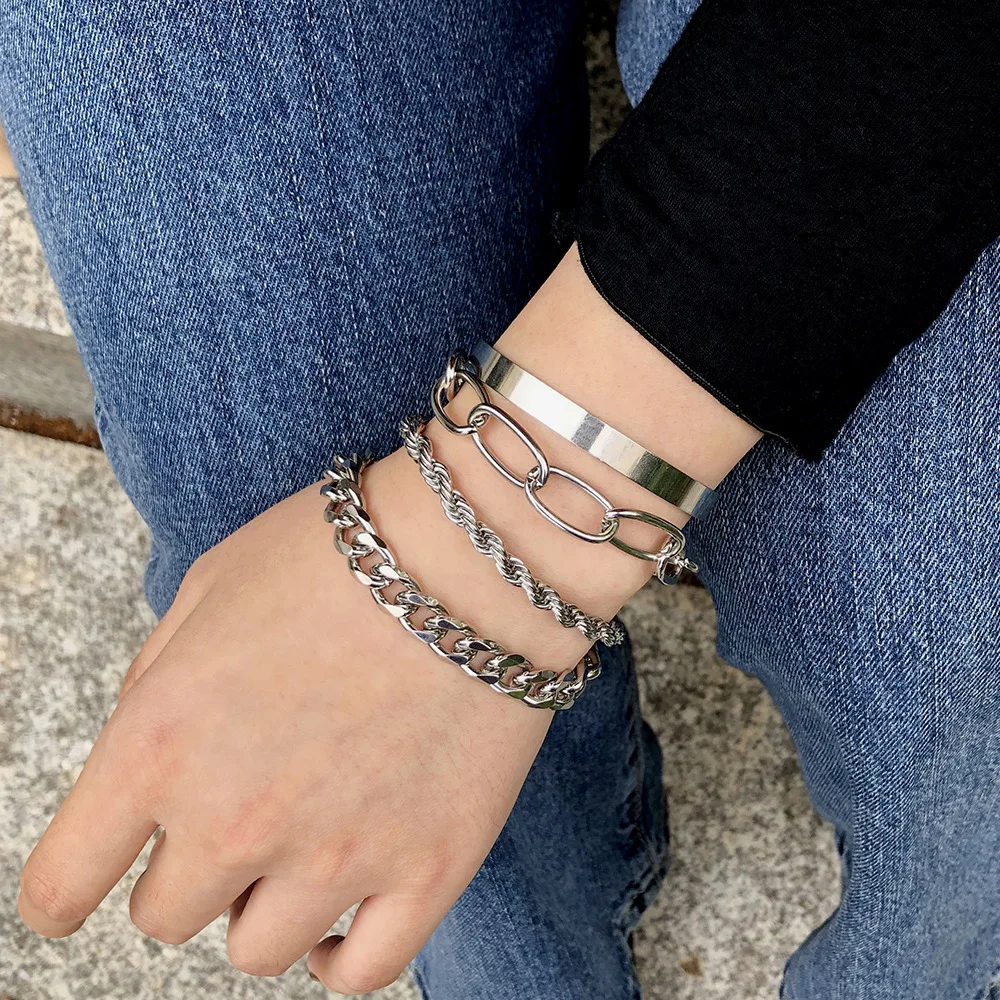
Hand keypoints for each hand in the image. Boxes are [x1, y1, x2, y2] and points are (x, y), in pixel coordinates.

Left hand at [18, 246, 758, 992]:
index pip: (61, 884)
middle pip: (166, 916)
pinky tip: (340, 912)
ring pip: (257, 949)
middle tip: (235, 808)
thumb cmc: (340, 551)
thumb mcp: (210, 584)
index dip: (67, 885)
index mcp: (160, 744)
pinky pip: (360, 972)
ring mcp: (337, 858)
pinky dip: (336, 955)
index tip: (91, 875)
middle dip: (187, 866)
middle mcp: (235, 820)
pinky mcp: (428, 872)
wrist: (471, 551)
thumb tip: (142, 756)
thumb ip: (153, 680)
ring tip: (299, 842)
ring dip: (262, 903)